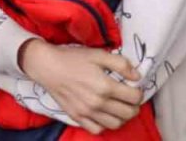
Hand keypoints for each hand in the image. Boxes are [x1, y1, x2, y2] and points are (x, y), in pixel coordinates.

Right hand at [20, 39, 142, 133]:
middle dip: (134, 106)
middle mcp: (98, 103)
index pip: (134, 97)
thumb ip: (121, 64)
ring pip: (116, 124)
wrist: (47, 66)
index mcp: (105, 86)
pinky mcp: (77, 117)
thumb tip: (137, 77)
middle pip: (128, 113)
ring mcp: (87, 112)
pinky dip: (104, 125)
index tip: (133, 87)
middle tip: (129, 98)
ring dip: (122, 117)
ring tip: (118, 107)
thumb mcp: (98, 54)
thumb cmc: (72, 58)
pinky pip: (97, 129)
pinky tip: (103, 114)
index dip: (138, 92)